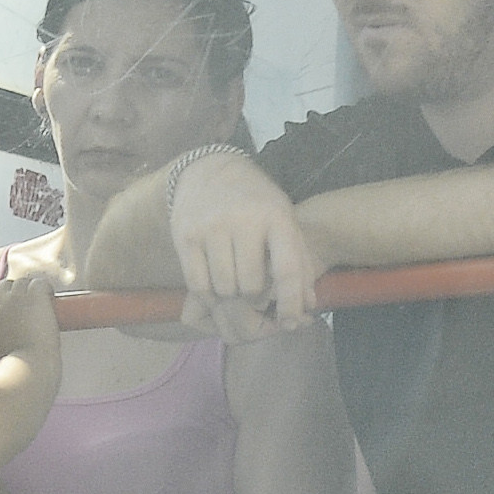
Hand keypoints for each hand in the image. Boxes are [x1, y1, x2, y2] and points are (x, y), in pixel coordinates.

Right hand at [0, 268, 65, 382]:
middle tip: (28, 305)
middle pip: (6, 284)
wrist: (30, 367)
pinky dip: (46, 289)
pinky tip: (50, 299)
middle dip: (16, 292)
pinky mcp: (36, 295)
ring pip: (24, 282)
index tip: (7, 304)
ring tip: (40, 305)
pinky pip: (40, 283)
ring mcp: (18, 296)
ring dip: (31, 291)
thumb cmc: (9, 365)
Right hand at [165, 149, 320, 339]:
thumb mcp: (285, 221)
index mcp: (276, 216)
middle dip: (255, 296)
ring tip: (234, 282)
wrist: (210, 170)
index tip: (291, 322)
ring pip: (224, 289)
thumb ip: (299, 263)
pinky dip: (208, 293)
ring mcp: (211, 227)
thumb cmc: (256, 203)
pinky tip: (215, 282)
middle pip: (251, 286)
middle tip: (254, 290)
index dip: (291, 303)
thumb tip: (308, 307)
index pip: (287, 270)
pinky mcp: (185, 235)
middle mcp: (243, 219)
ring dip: (230, 295)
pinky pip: (198, 284)